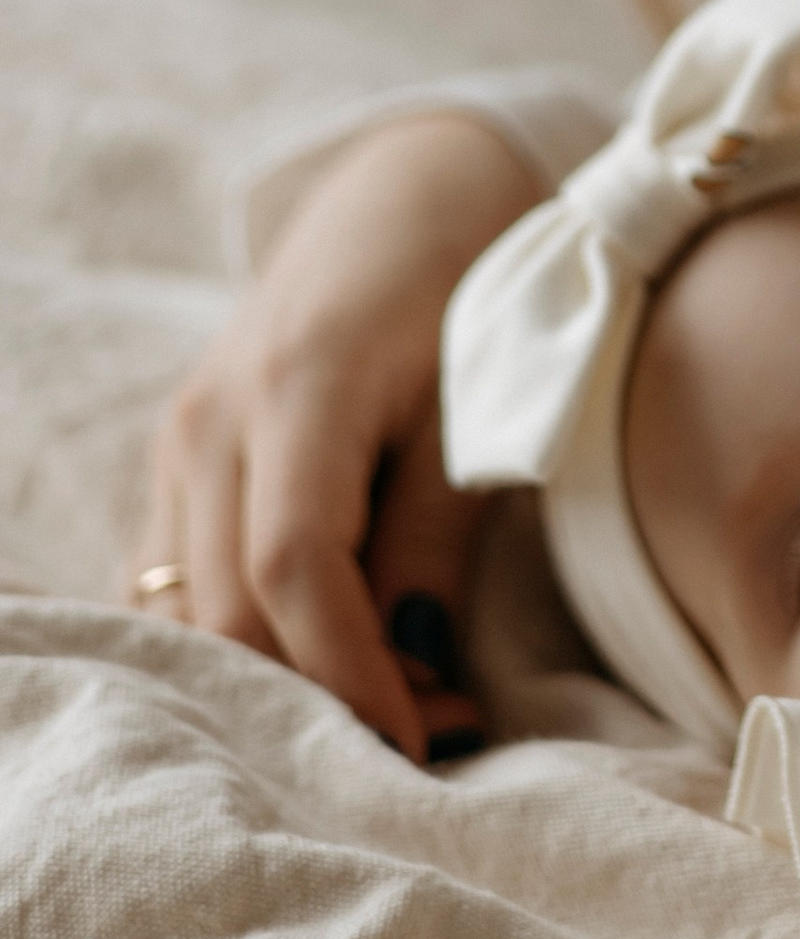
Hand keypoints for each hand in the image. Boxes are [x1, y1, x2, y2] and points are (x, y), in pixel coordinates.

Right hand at [134, 112, 540, 761]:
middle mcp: (213, 419)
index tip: (421, 744)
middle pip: (229, 607)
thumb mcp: (482, 400)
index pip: (295, 564)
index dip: (351, 670)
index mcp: (300, 385)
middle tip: (436, 737)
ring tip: (398, 705)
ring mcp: (181, 442)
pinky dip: (247, 641)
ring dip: (281, 680)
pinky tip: (330, 666)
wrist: (406, 195)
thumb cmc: (469, 289)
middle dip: (322, 695)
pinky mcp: (178, 463)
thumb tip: (416, 669)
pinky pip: (183, 584)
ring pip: (191, 610)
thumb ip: (437, 531)